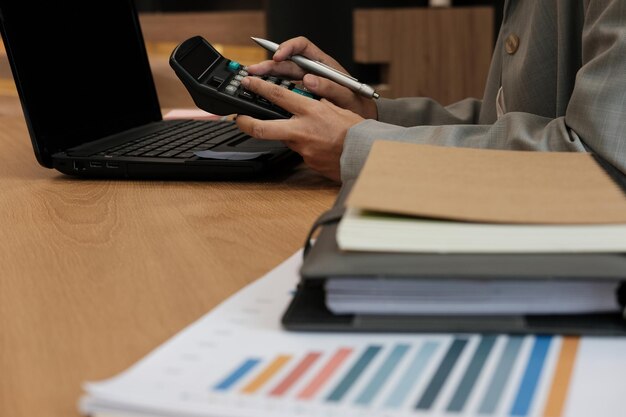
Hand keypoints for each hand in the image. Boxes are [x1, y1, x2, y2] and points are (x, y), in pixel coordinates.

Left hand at [235, 76, 363, 181]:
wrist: (366, 155)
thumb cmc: (357, 132)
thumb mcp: (337, 108)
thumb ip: (319, 103)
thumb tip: (307, 96)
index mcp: (311, 111)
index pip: (277, 95)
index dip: (258, 88)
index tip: (248, 83)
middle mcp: (302, 130)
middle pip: (262, 127)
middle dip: (246, 122)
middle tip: (239, 118)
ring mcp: (303, 149)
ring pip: (283, 138)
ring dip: (285, 133)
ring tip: (299, 130)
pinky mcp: (307, 162)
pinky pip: (299, 150)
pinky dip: (304, 145)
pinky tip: (317, 144)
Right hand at [247, 36, 377, 119]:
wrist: (359, 117)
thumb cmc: (356, 103)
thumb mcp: (346, 95)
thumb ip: (329, 87)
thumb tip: (309, 80)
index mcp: (322, 64)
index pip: (302, 46)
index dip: (288, 47)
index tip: (278, 56)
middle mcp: (311, 70)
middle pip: (286, 62)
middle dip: (268, 65)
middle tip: (253, 71)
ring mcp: (304, 82)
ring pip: (281, 76)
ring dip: (266, 77)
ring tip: (251, 80)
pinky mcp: (301, 96)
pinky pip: (285, 90)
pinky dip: (273, 92)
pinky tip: (262, 95)